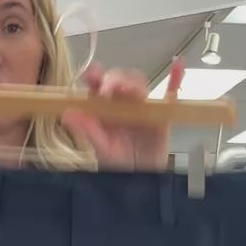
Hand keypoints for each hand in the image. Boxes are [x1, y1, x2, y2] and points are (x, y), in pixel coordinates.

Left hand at [63, 58, 184, 170]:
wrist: (139, 181)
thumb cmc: (119, 163)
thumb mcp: (101, 148)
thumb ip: (87, 130)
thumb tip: (66, 114)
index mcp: (104, 107)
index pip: (98, 85)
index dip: (95, 76)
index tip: (91, 75)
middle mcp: (122, 102)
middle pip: (119, 80)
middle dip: (113, 80)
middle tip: (107, 92)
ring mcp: (142, 106)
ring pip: (139, 84)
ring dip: (133, 83)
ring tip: (129, 91)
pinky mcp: (161, 114)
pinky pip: (170, 93)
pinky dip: (176, 78)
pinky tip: (178, 65)